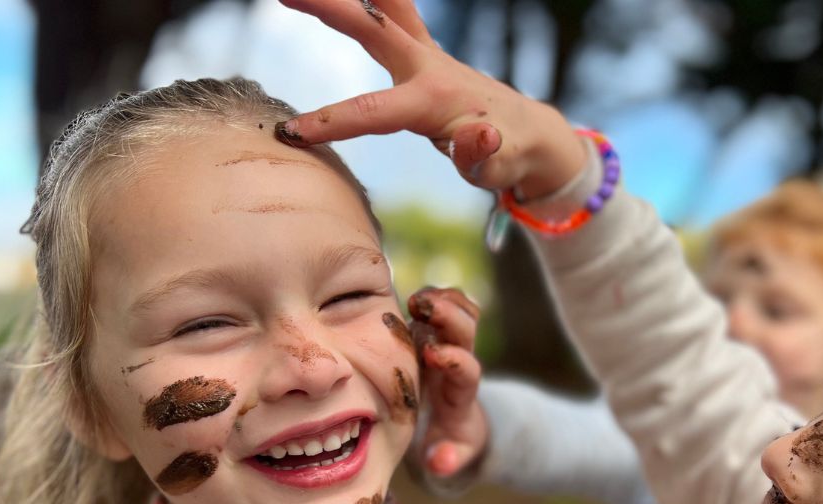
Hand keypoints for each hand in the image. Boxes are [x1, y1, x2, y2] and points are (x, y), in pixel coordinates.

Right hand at [277, 0, 586, 198]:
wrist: (529, 131)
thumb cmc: (509, 157)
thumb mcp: (498, 168)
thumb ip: (482, 156)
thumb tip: (480, 135)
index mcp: (436, 99)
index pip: (375, 111)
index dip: (334, 121)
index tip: (294, 132)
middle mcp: (428, 66)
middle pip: (373, 28)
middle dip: (331, 9)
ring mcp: (426, 53)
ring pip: (385, 8)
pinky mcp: (423, 51)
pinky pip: (393, 11)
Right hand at [408, 286, 488, 476]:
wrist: (459, 423)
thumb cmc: (448, 441)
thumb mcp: (449, 455)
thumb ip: (446, 459)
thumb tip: (440, 464)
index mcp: (461, 393)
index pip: (467, 371)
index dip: (454, 359)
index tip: (434, 353)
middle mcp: (460, 363)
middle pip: (467, 332)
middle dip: (450, 317)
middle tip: (423, 307)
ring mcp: (452, 344)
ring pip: (463, 312)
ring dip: (444, 299)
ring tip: (417, 298)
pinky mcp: (439, 333)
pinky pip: (450, 305)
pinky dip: (436, 294)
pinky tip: (413, 295)